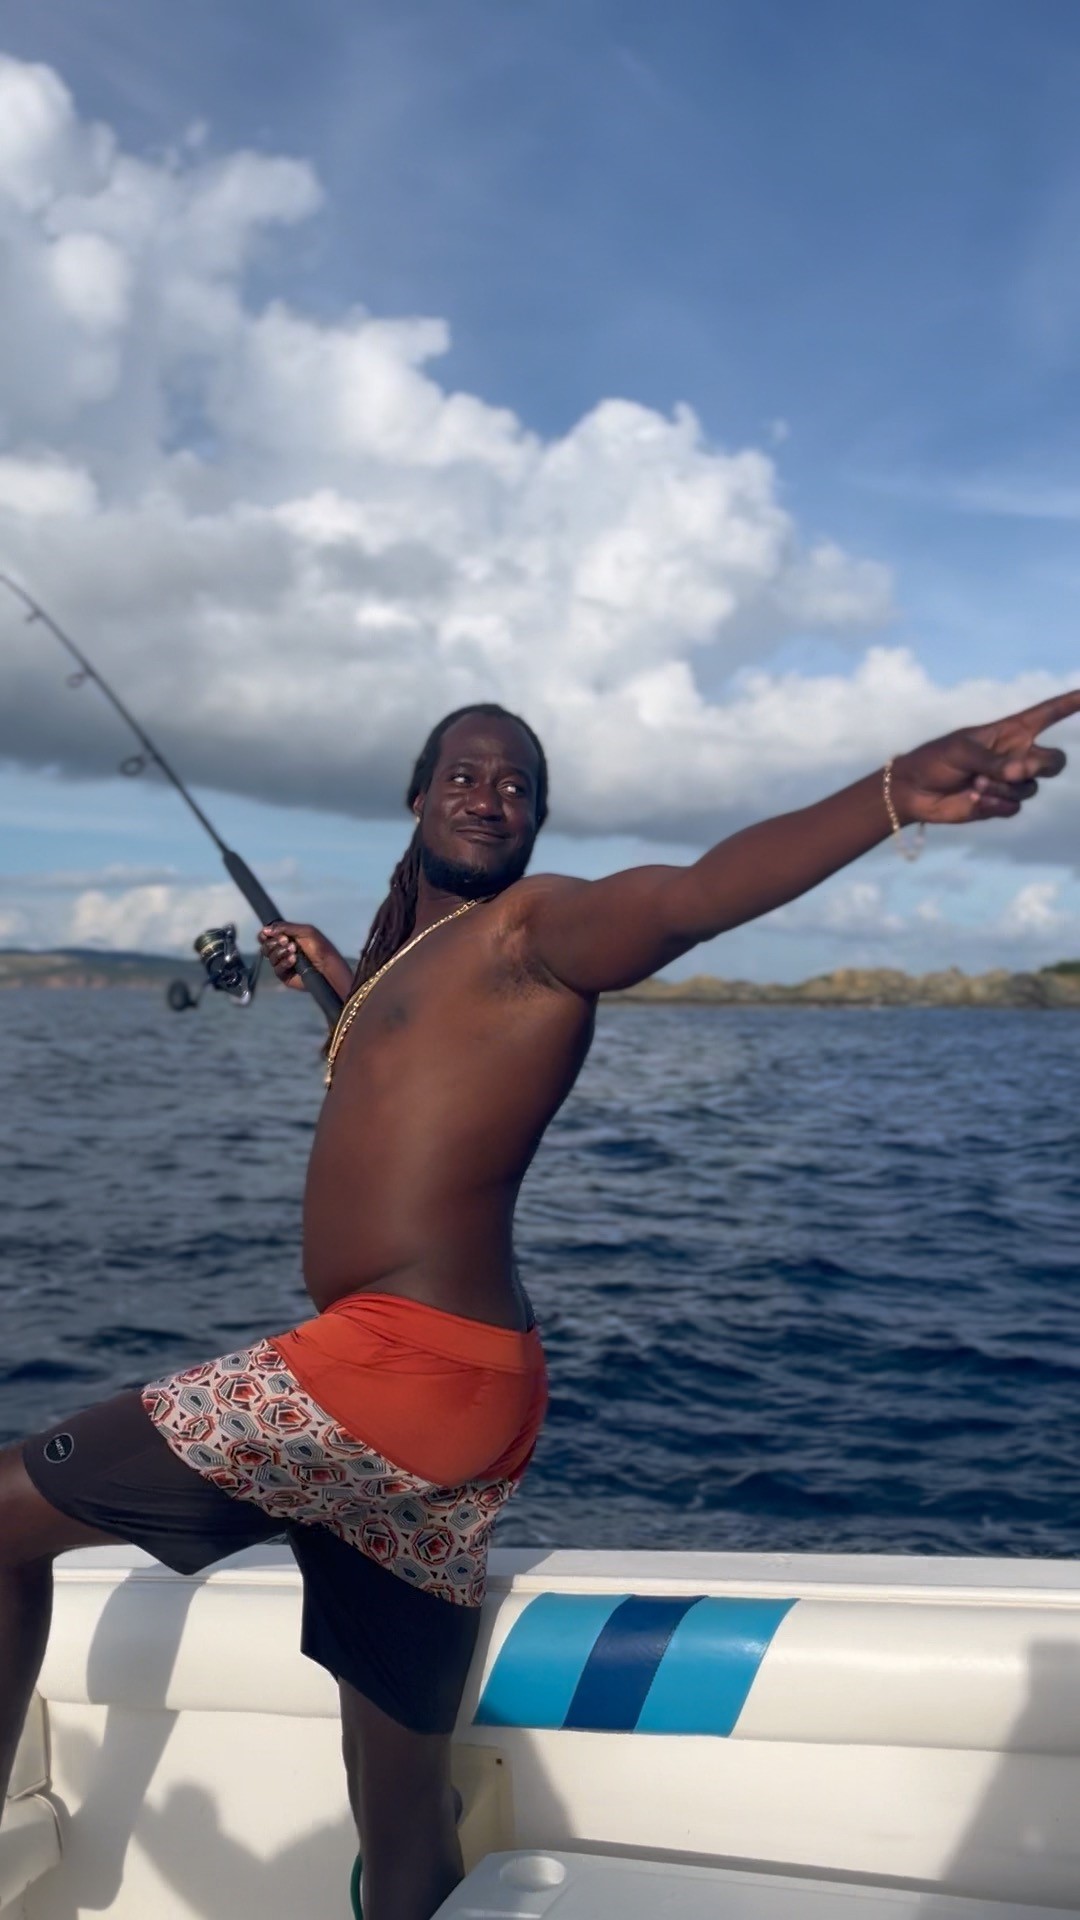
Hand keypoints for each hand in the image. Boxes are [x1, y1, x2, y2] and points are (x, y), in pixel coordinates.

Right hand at [258, 921, 345, 993]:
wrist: (328, 965)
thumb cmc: (320, 947)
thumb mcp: (305, 931)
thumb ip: (285, 927)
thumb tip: (265, 929)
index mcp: (286, 938)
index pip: (267, 936)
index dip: (264, 934)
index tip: (267, 933)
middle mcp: (282, 951)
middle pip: (265, 946)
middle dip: (274, 942)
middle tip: (286, 940)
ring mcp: (283, 963)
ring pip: (269, 957)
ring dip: (280, 951)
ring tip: (294, 950)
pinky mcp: (285, 975)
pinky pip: (277, 969)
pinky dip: (284, 962)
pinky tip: (294, 960)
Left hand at [892, 691, 1079, 825]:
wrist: (915, 792)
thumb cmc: (936, 760)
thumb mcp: (962, 752)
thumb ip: (993, 761)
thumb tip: (1020, 775)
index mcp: (1010, 731)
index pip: (1048, 714)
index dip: (1070, 703)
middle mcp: (1017, 756)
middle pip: (1054, 761)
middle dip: (1038, 766)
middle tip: (1012, 770)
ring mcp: (1011, 782)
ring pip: (1031, 788)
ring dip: (1003, 788)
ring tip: (975, 784)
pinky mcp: (1001, 804)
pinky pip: (1014, 807)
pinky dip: (995, 804)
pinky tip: (974, 800)